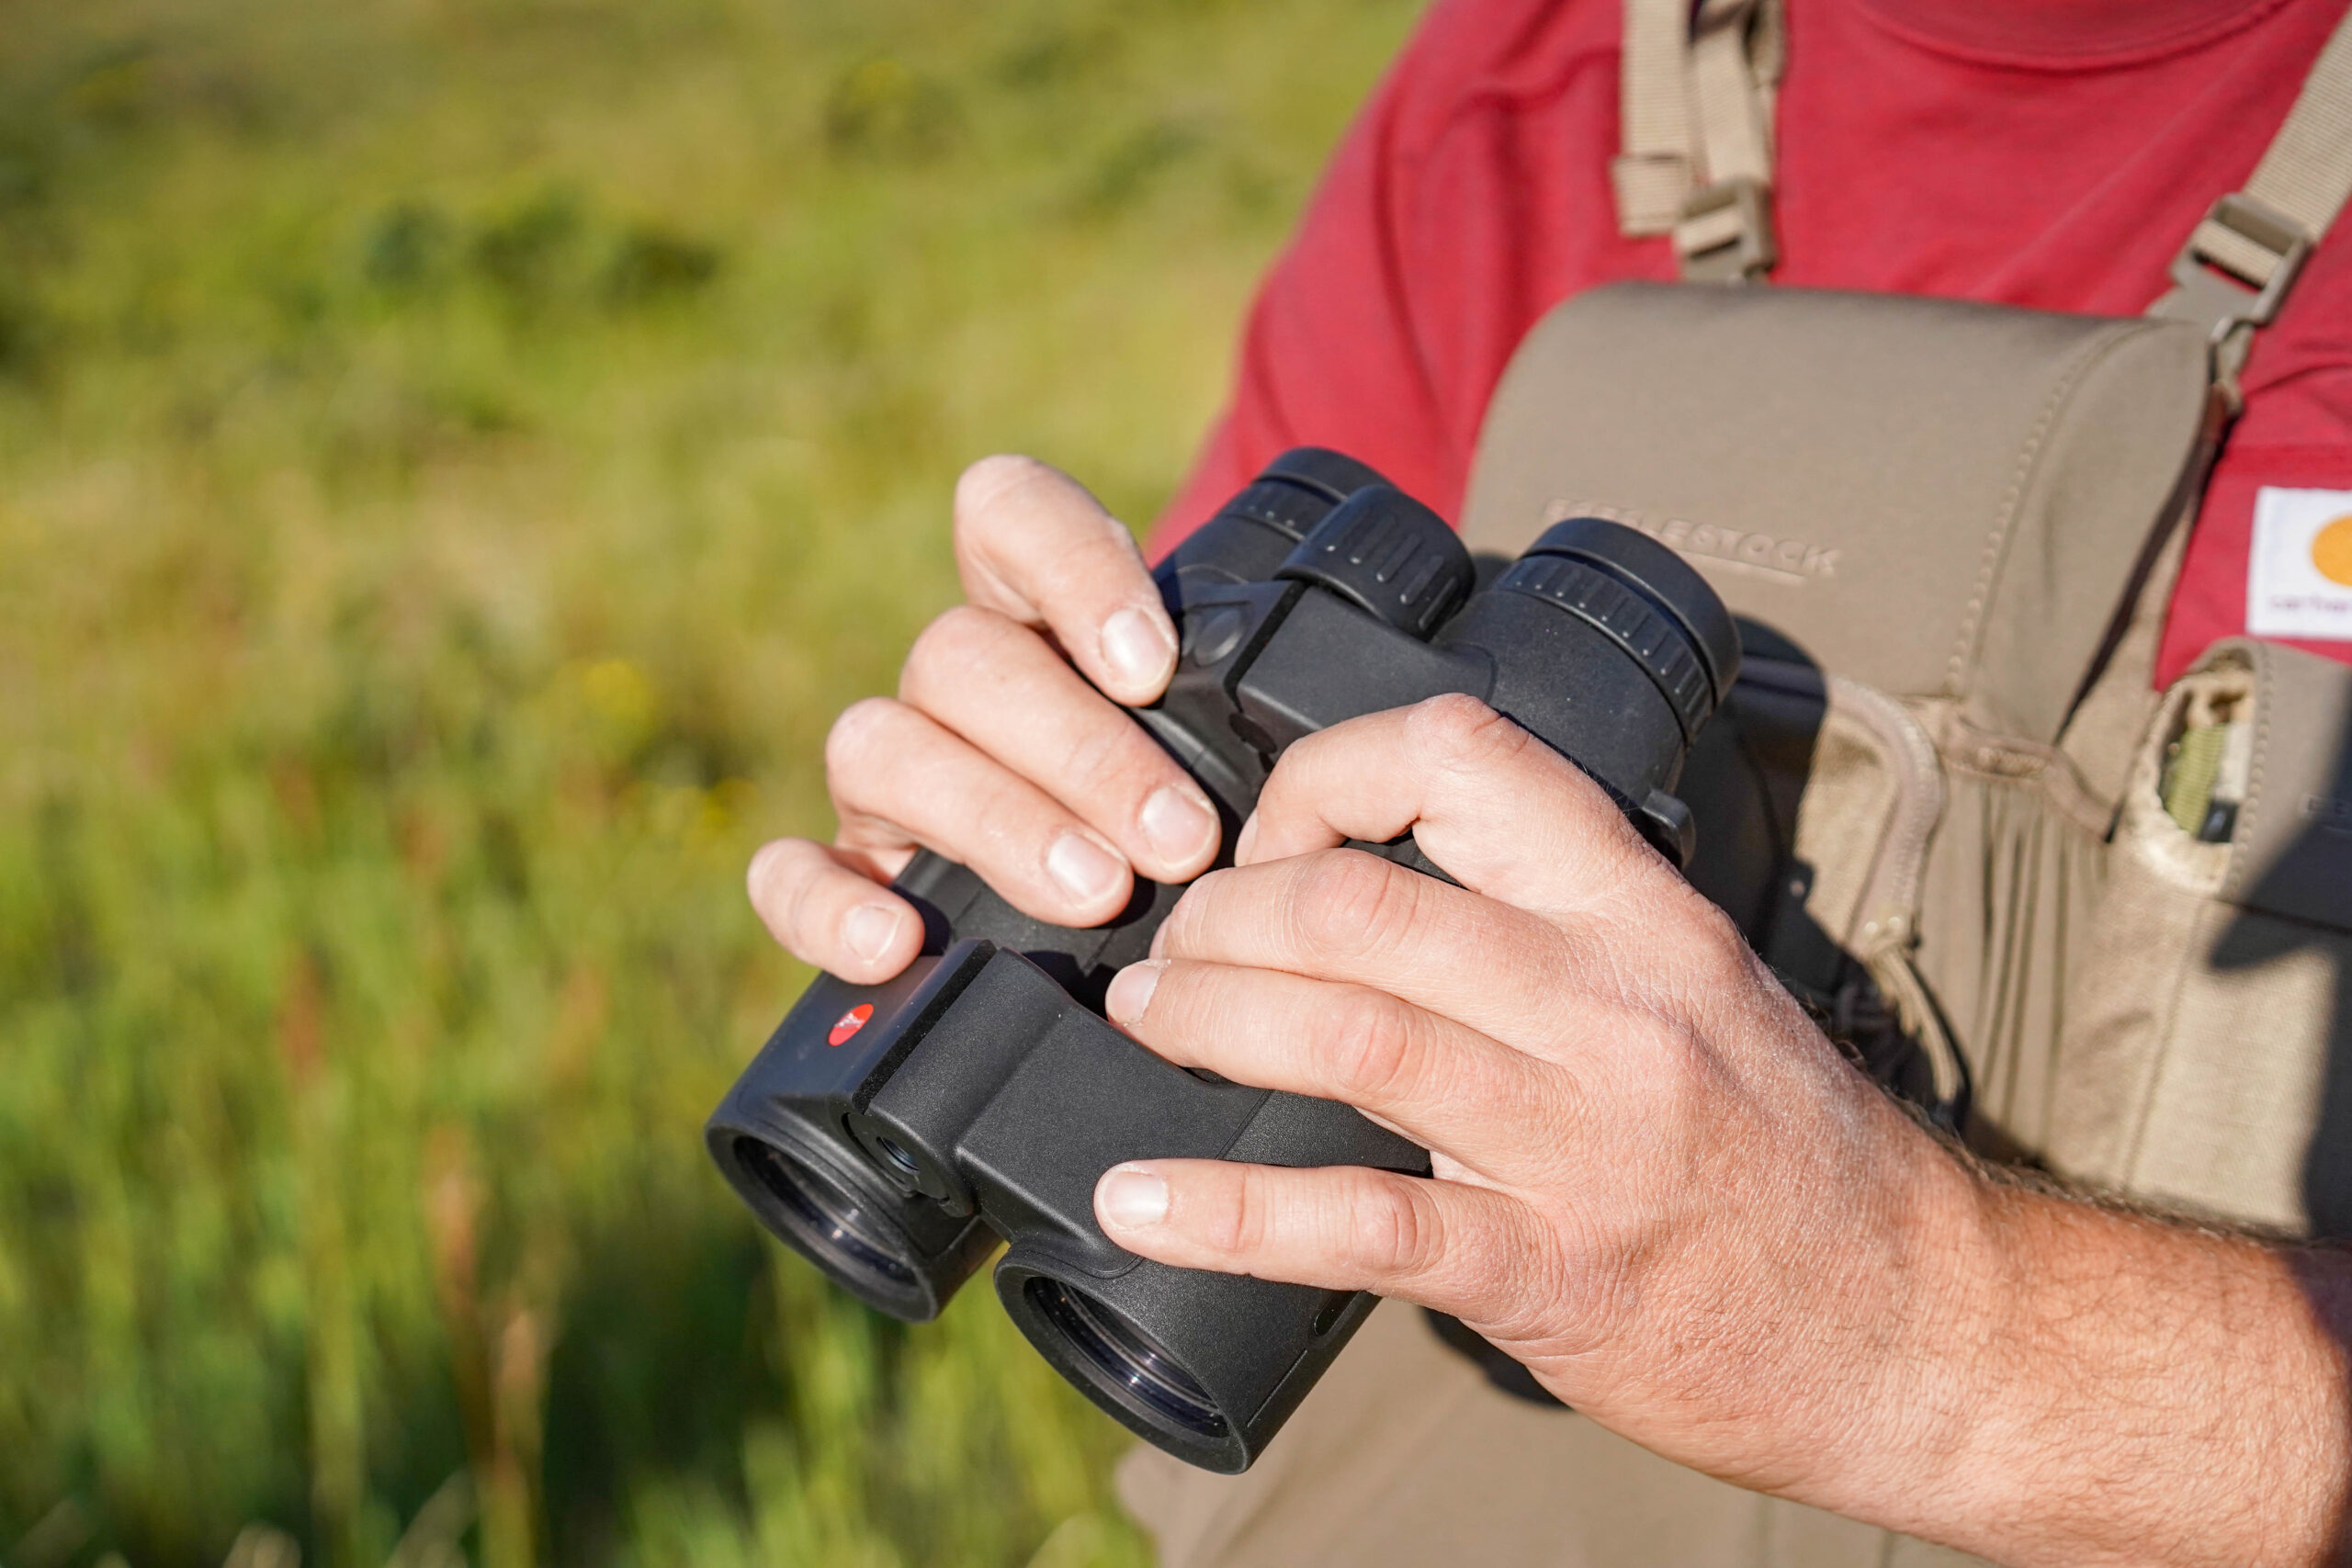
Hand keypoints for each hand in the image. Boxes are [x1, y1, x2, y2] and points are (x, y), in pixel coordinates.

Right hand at [746, 456, 1221, 981]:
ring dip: (993, 820)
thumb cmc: (1214, 810)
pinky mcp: (847, 871)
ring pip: (881, 746)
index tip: (1153, 667)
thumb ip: (1257, 698)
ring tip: (1096, 892)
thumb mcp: (1243, 737)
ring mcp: (890, 775)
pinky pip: (790, 871)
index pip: (1006, 512)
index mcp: (1038, 608)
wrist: (1155, 930)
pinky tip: (895, 942)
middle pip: (962, 657)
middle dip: (1079, 751)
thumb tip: (1338, 693)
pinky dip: (826, 903)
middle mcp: (954, 681)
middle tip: (1179, 838)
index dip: (1068, 568)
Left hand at [1089, 695, 2351, 1566]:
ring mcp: (1583, 1139)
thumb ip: (1548, 926)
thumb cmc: (1788, 1151)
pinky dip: (1226, 1211)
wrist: (1916, 1329)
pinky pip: (1361, 1224)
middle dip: (1225, 913)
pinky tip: (1139, 1204)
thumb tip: (1362, 887)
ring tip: (1148, 1022)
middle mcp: (1615, 1003)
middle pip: (1364, 900)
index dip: (1322, 774)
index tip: (1266, 835)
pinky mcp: (1549, 1271)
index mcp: (1642, 912)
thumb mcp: (1692, 986)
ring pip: (1350, 1030)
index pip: (1462, 757)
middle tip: (1173, 952)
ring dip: (1208, 1017)